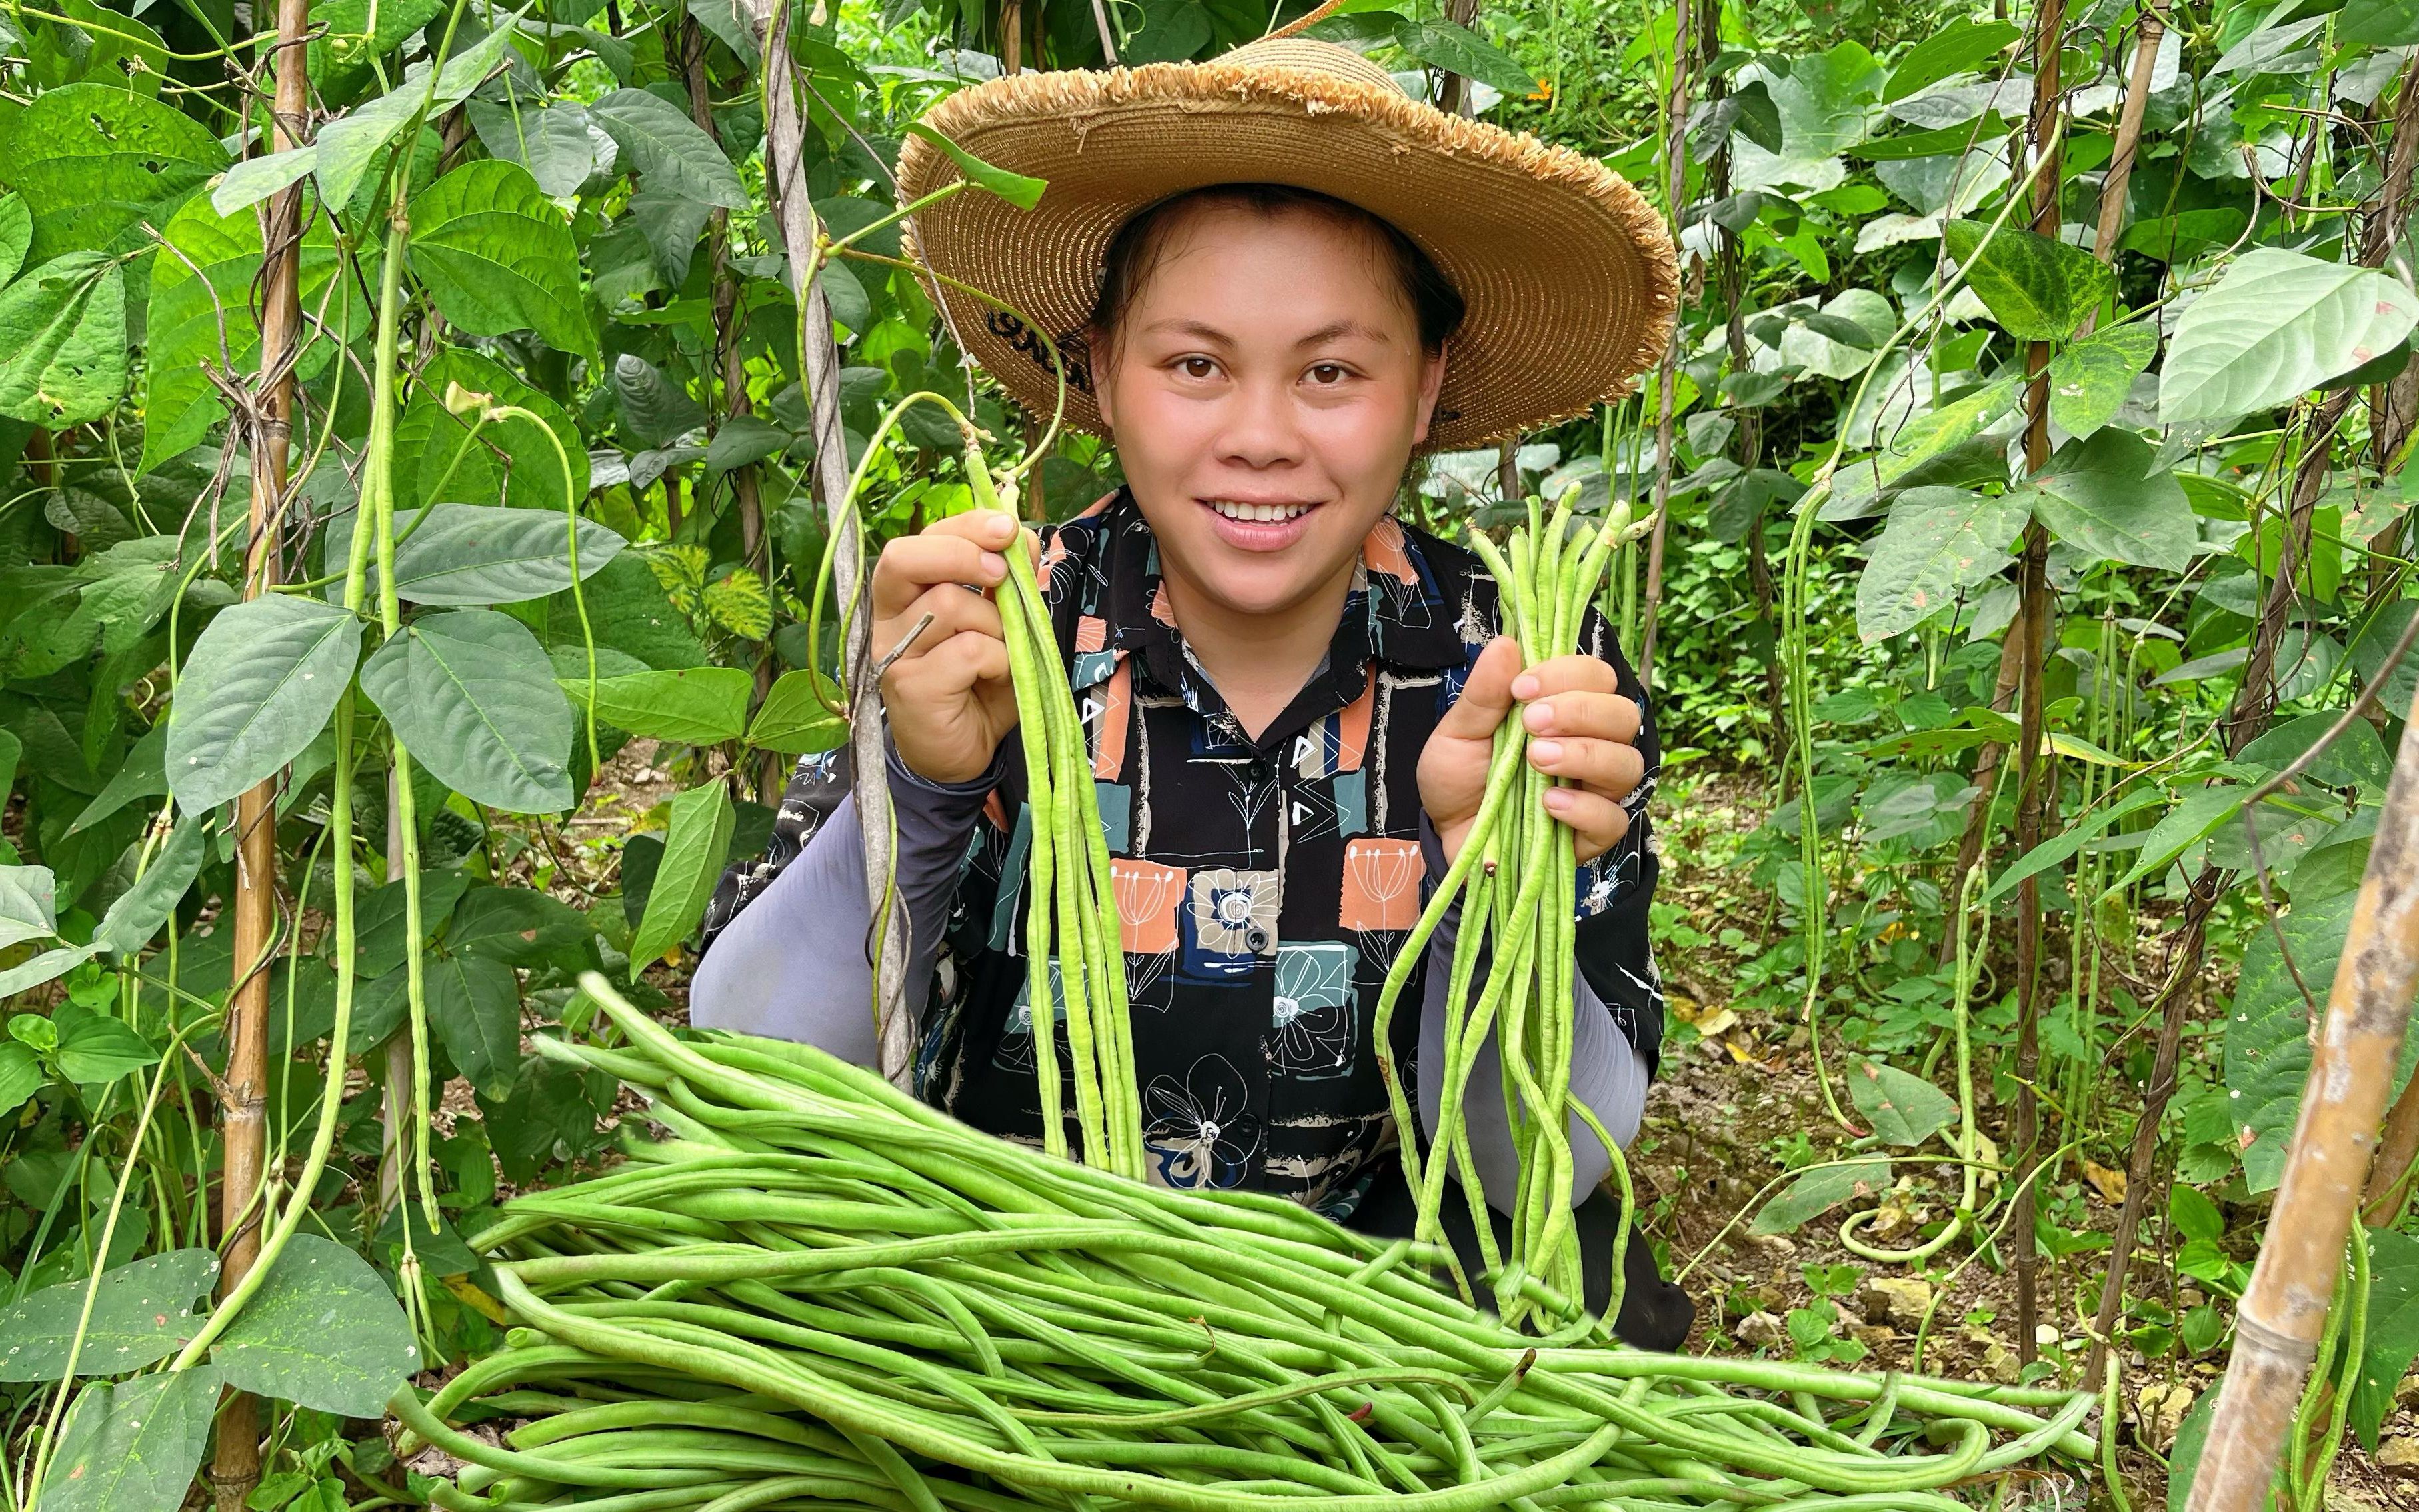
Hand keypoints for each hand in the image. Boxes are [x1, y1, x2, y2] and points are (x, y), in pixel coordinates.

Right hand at [871, 510, 1033, 783]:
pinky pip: (967, 650)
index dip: (963, 526)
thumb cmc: (980, 683)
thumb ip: (1008, 583)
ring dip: (996, 624)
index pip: (921, 540)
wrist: (963, 751)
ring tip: (1003, 652)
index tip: (1006, 529)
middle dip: (963, 554)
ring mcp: (893, 653)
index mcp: (906, 593)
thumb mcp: (1003, 625)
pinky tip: (995, 677)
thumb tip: (1023, 539)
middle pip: (906, 558)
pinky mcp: (909, 686)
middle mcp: (888, 618)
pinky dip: (998, 659)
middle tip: (1001, 575)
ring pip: (949, 605)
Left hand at [1418, 638, 1644, 866]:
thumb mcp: (1458, 731)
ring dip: (1585, 755)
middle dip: (1581, 711)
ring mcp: (1596, 792)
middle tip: (1532, 723)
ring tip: (1537, 759)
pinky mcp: (1591, 836)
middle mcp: (1591, 746)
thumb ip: (1484, 693)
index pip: (1597, 677)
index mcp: (1565, 712)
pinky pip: (1613, 820)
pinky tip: (1549, 804)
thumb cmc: (1459, 778)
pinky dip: (1586, 808)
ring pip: (1627, 764)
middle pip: (1623, 715)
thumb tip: (1506, 644)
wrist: (1447, 835)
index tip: (1521, 688)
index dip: (1567, 675)